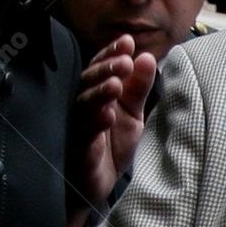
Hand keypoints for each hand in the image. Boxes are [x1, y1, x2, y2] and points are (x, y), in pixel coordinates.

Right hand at [73, 34, 156, 226]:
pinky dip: (96, 123)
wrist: (100, 184)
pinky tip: (108, 115)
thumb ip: (139, 87)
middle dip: (107, 69)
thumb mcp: (132, 113)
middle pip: (90, 81)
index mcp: (98, 94)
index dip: (111, 54)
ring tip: (115, 84)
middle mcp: (85, 106)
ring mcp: (79, 126)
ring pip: (85, 104)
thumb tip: (146, 56)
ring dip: (100, 92)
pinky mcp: (79, 148)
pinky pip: (85, 134)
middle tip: (124, 61)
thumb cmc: (112, 145)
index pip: (101, 67)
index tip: (127, 42)